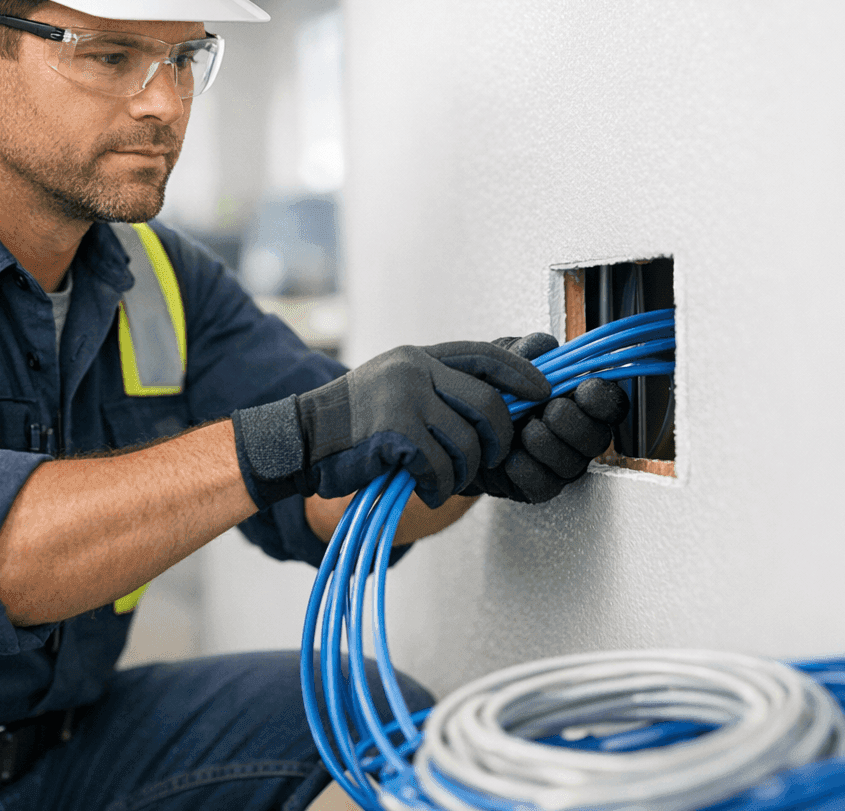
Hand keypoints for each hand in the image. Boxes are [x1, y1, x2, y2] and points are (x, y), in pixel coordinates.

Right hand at [232, 342, 550, 508]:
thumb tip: (497, 401)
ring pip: (467, 442)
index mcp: (420, 356)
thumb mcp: (396, 385)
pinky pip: (440, 465)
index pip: (486, 355)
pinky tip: (425, 489)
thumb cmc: (351, 423)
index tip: (543, 392)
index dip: (522, 373)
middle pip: (488, 405)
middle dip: (498, 441)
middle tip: (489, 460)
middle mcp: (415, 369)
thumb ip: (439, 386)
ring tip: (444, 479)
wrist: (302, 438)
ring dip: (463, 472)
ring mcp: (405, 398)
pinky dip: (438, 486)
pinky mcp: (394, 431)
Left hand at [465, 332, 629, 502]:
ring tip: (524, 430)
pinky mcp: (538, 487)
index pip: (610, 404)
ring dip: (546, 444)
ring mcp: (559, 464)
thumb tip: (545, 345)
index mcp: (576, 401)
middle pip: (597, 438)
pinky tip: (509, 455)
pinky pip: (542, 484)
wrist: (458, 426)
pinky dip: (523, 467)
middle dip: (571, 423)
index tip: (584, 391)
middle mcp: (576, 435)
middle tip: (548, 411)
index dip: (603, 399)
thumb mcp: (503, 363)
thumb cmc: (488, 393)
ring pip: (571, 464)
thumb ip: (525, 352)